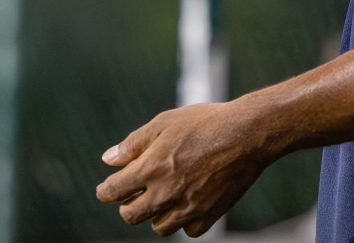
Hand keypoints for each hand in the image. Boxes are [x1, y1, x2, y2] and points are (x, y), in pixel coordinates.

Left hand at [95, 102, 271, 236]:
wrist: (247, 134)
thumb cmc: (205, 122)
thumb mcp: (164, 122)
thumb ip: (134, 143)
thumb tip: (108, 159)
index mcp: (150, 168)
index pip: (114, 191)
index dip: (105, 190)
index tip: (107, 189)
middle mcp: (166, 193)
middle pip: (131, 215)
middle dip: (127, 205)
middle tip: (134, 194)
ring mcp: (188, 207)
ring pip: (159, 227)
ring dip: (156, 214)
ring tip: (164, 197)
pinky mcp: (209, 215)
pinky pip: (189, 230)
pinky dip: (185, 220)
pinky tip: (188, 203)